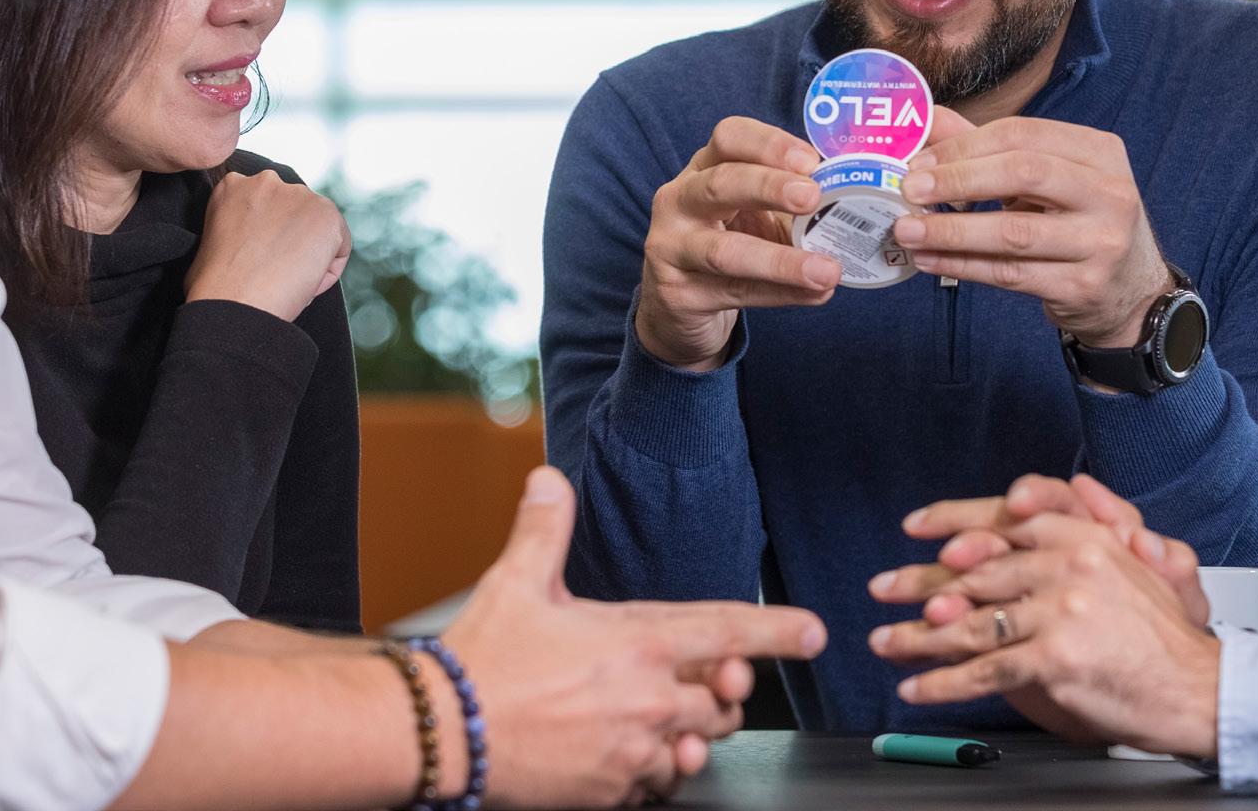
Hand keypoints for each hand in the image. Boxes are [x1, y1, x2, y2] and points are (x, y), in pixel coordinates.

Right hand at [184, 170, 349, 321]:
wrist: (232, 302)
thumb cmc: (214, 287)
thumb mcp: (215, 241)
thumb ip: (238, 227)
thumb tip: (258, 241)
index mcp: (234, 186)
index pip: (268, 206)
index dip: (268, 237)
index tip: (262, 259)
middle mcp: (267, 181)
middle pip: (295, 213)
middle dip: (292, 240)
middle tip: (278, 271)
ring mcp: (299, 195)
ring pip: (318, 229)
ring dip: (310, 254)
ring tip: (288, 281)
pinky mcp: (326, 214)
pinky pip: (339, 247)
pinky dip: (328, 270)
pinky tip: (306, 284)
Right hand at [444, 468, 826, 807]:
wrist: (442, 733)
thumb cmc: (481, 658)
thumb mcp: (517, 582)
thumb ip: (545, 529)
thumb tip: (550, 479)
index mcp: (638, 641)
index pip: (729, 632)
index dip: (779, 631)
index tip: (815, 633)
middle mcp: (649, 698)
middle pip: (724, 702)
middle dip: (721, 693)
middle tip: (702, 684)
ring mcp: (634, 751)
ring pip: (696, 747)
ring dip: (688, 735)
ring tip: (657, 721)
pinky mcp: (613, 791)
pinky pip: (658, 787)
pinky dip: (653, 772)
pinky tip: (625, 755)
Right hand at [636, 117, 840, 370]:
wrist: (680, 305)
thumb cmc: (728, 243)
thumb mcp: (756, 214)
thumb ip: (793, 205)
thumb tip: (856, 205)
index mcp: (705, 167)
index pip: (729, 137)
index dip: (770, 144)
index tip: (812, 161)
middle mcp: (680, 199)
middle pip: (721, 183)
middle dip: (769, 187)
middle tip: (812, 197)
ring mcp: (671, 247)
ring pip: (724, 251)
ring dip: (781, 261)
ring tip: (826, 270)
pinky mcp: (677, 293)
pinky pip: (735, 292)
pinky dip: (779, 293)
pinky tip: (814, 295)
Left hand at [867, 498, 1219, 759]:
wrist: (1196, 686)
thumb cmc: (1157, 635)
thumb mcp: (1122, 566)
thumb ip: (1068, 546)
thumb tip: (1007, 537)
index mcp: (1080, 537)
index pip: (1001, 519)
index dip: (951, 521)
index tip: (916, 530)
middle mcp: (1066, 565)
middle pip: (974, 572)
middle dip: (919, 584)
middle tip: (882, 590)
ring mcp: (1058, 612)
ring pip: (969, 621)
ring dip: (918, 636)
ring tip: (886, 642)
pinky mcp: (1053, 659)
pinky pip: (983, 669)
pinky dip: (942, 681)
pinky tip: (917, 686)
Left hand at [890, 118, 1172, 348]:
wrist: (1130, 290)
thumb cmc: (1079, 221)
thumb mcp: (1048, 178)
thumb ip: (989, 148)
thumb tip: (927, 120)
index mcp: (1100, 152)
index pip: (1023, 134)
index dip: (965, 145)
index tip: (920, 159)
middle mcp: (1110, 194)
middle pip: (1024, 173)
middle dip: (958, 179)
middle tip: (910, 189)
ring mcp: (1100, 243)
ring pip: (1013, 233)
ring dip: (951, 231)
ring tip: (907, 229)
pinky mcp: (1082, 287)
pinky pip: (1010, 274)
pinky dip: (962, 265)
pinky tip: (929, 259)